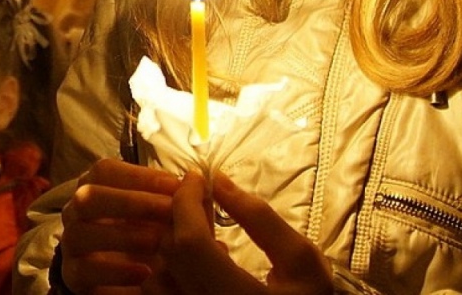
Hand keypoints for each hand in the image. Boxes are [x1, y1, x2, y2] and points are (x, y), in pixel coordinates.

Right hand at [58, 158, 180, 293]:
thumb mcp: (173, 219)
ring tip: (157, 242)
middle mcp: (77, 211)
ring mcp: (72, 243)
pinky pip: (84, 269)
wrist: (144, 281)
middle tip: (169, 211)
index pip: (104, 170)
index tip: (174, 185)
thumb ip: (183, 200)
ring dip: (122, 235)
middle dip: (130, 201)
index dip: (138, 175)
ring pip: (80, 232)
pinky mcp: (73, 275)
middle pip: (88, 196)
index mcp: (97, 187)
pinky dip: (115, 270)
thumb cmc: (157, 240)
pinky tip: (144, 272)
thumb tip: (195, 180)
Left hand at [156, 170, 330, 294]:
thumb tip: (219, 181)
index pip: (190, 242)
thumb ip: (261, 220)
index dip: (187, 201)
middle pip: (170, 254)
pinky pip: (164, 289)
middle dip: (179, 215)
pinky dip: (174, 266)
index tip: (196, 178)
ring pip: (160, 273)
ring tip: (205, 230)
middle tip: (200, 196)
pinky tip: (204, 259)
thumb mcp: (301, 261)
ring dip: (175, 242)